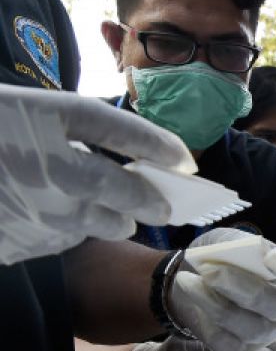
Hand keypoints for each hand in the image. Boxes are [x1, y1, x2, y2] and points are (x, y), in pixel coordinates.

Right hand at [0, 85, 193, 265]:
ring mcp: (26, 204)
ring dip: (112, 222)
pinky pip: (53, 239)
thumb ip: (60, 127)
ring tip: (125, 221)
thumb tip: (123, 152)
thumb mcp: (15, 111)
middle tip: (165, 209)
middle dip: (144, 198)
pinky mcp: (11, 239)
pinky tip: (65, 223)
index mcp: (35, 116)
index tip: (184, 159)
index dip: (151, 140)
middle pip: (109, 184)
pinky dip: (66, 231)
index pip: (107, 124)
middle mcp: (37, 162)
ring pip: (87, 221)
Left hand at [170, 228, 275, 350]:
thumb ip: (241, 245)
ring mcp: (268, 332)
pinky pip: (225, 342)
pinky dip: (205, 321)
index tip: (271, 258)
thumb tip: (257, 258)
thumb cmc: (221, 258)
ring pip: (248, 326)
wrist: (195, 280)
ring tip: (187, 281)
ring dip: (213, 302)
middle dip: (241, 287)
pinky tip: (194, 302)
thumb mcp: (229, 241)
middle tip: (208, 270)